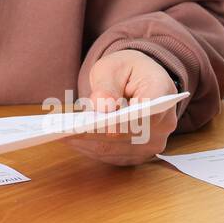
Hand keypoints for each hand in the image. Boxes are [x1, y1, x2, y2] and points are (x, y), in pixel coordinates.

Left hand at [63, 49, 179, 165]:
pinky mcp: (139, 154)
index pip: (145, 114)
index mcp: (162, 95)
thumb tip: (102, 106)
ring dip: (87, 144)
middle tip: (62, 130)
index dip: (119, 122)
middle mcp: (164, 124)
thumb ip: (108, 85)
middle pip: (126, 136)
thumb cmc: (127, 69)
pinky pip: (112, 156)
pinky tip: (70, 140)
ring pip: (116, 150)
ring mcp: (153, 143)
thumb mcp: (113, 66)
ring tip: (59, 135)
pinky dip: (90, 149)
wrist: (140, 79)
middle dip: (92, 134)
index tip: (93, 124)